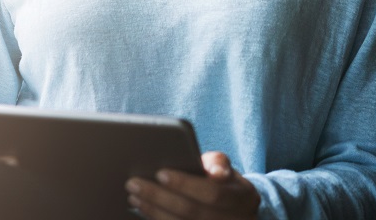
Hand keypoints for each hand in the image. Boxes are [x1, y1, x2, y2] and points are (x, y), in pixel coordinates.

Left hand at [125, 151, 259, 218]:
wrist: (236, 212)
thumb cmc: (224, 183)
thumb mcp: (226, 169)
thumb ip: (218, 162)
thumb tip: (214, 170)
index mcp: (243, 197)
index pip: (212, 192)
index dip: (185, 184)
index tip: (160, 173)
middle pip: (192, 212)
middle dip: (159, 197)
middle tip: (133, 183)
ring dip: (154, 212)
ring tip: (134, 197)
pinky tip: (144, 212)